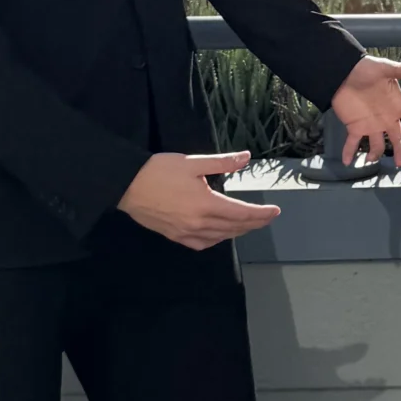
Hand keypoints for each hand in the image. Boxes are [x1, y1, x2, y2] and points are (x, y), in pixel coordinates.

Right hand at [118, 151, 280, 250]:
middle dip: (254, 223)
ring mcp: (186, 232)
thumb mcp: (193, 162)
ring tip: (249, 224)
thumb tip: (245, 157)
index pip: (242, 214)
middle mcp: (199, 223)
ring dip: (237, 232)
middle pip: (234, 228)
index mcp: (206, 204)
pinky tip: (219, 235)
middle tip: (268, 218)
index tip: (275, 212)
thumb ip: (222, 162)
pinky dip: (216, 240)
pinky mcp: (174, 236)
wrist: (126, 185)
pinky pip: (202, 244)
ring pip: (220, 237)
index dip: (261, 214)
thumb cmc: (159, 171)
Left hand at [331, 55, 400, 170]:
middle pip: (398, 138)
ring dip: (375, 154)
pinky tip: (347, 161)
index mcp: (396, 105)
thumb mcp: (384, 68)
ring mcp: (370, 124)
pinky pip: (353, 142)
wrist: (342, 71)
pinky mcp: (354, 126)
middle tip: (400, 163)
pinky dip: (349, 152)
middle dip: (400, 151)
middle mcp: (386, 118)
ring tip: (370, 160)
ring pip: (377, 144)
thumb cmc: (365, 68)